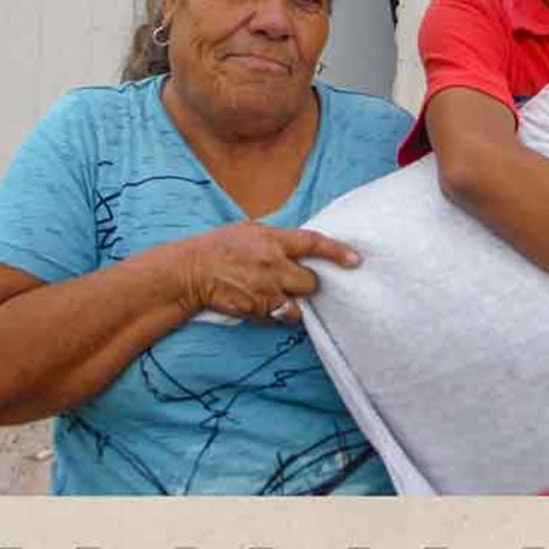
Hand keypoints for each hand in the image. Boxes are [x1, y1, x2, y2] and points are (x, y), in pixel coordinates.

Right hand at [176, 222, 359, 324]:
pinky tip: (263, 304)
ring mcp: (265, 291)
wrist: (192, 270)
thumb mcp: (251, 230)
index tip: (356, 260)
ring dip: (294, 303)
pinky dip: (277, 314)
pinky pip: (279, 318)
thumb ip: (278, 238)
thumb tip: (303, 246)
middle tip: (296, 280)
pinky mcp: (257, 311)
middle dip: (308, 283)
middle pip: (311, 282)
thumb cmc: (221, 246)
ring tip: (278, 295)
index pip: (312, 244)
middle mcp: (273, 266)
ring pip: (298, 307)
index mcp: (273, 241)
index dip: (337, 252)